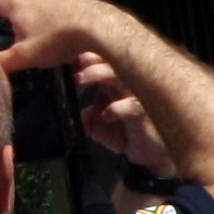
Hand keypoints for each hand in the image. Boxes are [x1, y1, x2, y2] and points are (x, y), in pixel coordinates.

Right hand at [0, 0, 115, 72]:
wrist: (98, 26)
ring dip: (32, 22)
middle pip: (13, 6)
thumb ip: (2, 61)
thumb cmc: (56, 39)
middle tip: (15, 43)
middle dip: (11, 24)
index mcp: (17, 2)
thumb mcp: (25, 55)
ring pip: (35, 7)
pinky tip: (59, 38)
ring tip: (38, 43)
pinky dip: (50, 21)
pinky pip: (53, 9)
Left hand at [74, 56, 179, 173]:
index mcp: (113, 83)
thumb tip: (65, 114)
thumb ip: (81, 116)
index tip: (68, 64)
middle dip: (89, 61)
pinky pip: (132, 105)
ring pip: (121, 74)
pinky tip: (107, 115)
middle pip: (111, 59)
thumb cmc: (126, 134)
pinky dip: (117, 107)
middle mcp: (126, 85)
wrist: (147, 154)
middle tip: (74, 71)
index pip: (100, 60)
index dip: (83, 58)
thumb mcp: (96, 125)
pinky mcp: (145, 114)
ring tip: (82, 81)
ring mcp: (136, 97)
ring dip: (99, 73)